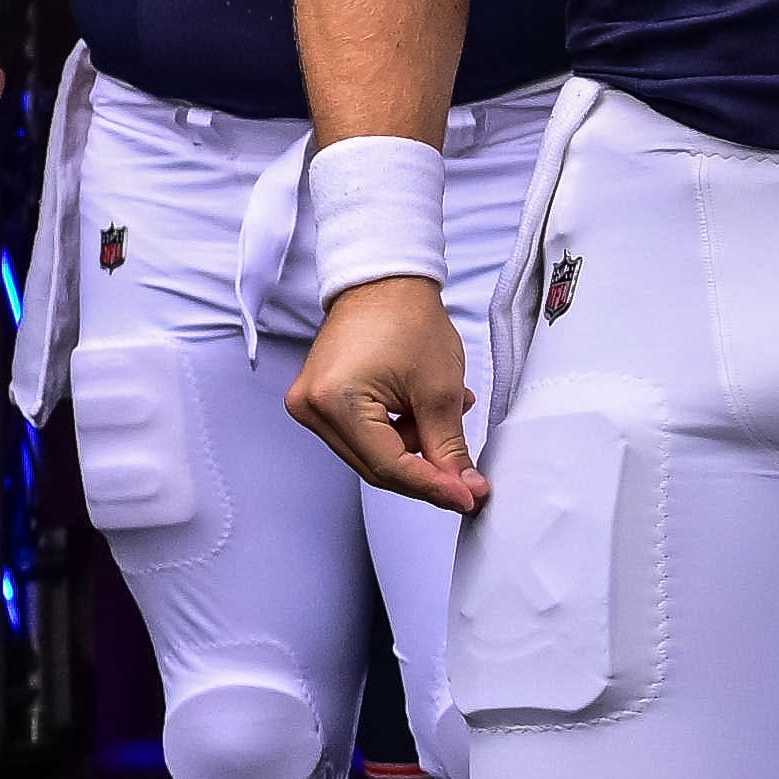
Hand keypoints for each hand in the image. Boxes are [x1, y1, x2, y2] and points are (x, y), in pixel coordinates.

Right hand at [290, 273, 481, 512]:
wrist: (384, 280)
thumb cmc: (407, 317)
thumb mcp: (440, 389)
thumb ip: (449, 448)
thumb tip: (463, 490)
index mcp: (335, 401)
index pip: (388, 465)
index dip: (432, 486)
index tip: (468, 498)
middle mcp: (311, 408)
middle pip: (376, 467)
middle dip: (425, 472)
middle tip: (466, 479)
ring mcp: (310, 405)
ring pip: (371, 455)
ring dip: (412, 448)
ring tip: (446, 413)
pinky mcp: (319, 401)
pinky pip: (362, 436)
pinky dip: (397, 433)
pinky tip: (421, 411)